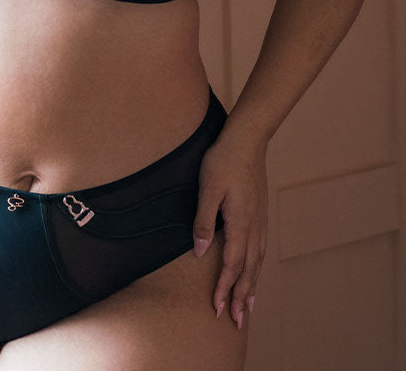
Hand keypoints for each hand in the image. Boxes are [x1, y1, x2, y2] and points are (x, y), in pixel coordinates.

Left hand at [191, 127, 268, 329]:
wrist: (247, 139)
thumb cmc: (223, 160)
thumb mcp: (208, 188)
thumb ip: (203, 221)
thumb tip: (201, 251)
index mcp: (239, 223)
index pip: (232, 265)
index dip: (224, 288)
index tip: (217, 309)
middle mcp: (253, 227)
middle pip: (248, 270)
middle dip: (240, 296)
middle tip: (234, 321)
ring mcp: (259, 220)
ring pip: (257, 261)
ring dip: (251, 285)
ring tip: (247, 306)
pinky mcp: (259, 213)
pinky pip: (260, 249)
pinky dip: (257, 267)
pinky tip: (254, 271)